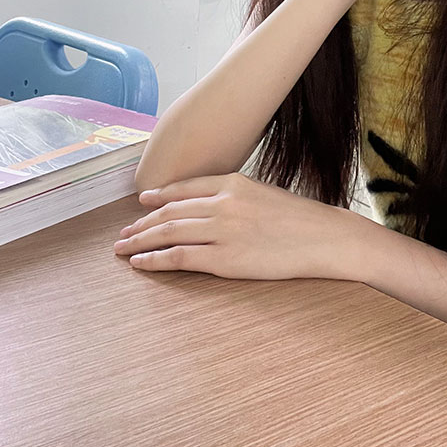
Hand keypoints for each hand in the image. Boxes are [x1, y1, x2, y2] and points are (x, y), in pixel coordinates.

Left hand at [113, 172, 358, 280]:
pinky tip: (141, 263)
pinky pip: (179, 258)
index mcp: (233, 182)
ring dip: (141, 241)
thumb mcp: (264, 194)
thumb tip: (207, 206)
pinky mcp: (225, 259)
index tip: (142, 203)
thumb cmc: (299, 219)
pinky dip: (155, 260)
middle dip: (141, 223)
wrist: (323, 238)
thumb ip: (234, 196)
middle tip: (123, 234)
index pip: (184, 188)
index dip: (159, 196)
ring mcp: (222, 231)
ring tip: (123, 249)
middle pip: (170, 212)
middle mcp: (223, 203)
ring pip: (168, 233)